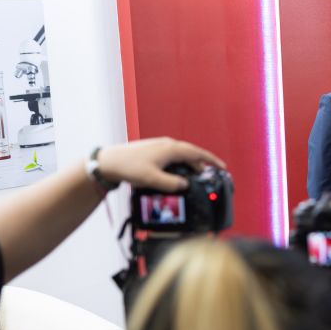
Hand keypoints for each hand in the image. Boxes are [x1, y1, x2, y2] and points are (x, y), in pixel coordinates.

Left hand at [96, 137, 225, 191]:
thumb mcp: (152, 179)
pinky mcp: (153, 151)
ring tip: (195, 177)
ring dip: (190, 165)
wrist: (108, 161)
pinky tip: (176, 174)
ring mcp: (160, 147)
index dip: (211, 160)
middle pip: (191, 154)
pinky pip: (173, 157)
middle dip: (202, 164)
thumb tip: (185, 185)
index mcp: (171, 149)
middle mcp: (167, 145)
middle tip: (210, 176)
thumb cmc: (129, 167)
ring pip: (181, 155)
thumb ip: (172, 184)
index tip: (222, 167)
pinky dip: (180, 165)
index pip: (198, 153)